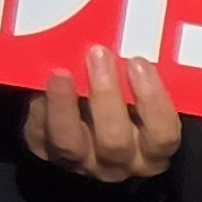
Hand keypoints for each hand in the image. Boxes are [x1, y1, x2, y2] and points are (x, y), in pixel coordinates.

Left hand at [26, 45, 179, 180]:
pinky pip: (39, 137)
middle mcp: (118, 163)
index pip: (163, 135)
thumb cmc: (122, 110)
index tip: (139, 62)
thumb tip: (127, 38)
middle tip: (97, 54)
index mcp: (151, 152)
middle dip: (105, 95)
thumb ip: (138, 82)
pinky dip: (39, 110)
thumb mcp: (141, 102)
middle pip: (114, 140)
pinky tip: (39, 87)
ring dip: (64, 105)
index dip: (153, 100)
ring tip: (61, 73)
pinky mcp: (46, 154)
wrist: (84, 138)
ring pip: (70, 143)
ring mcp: (80, 163)